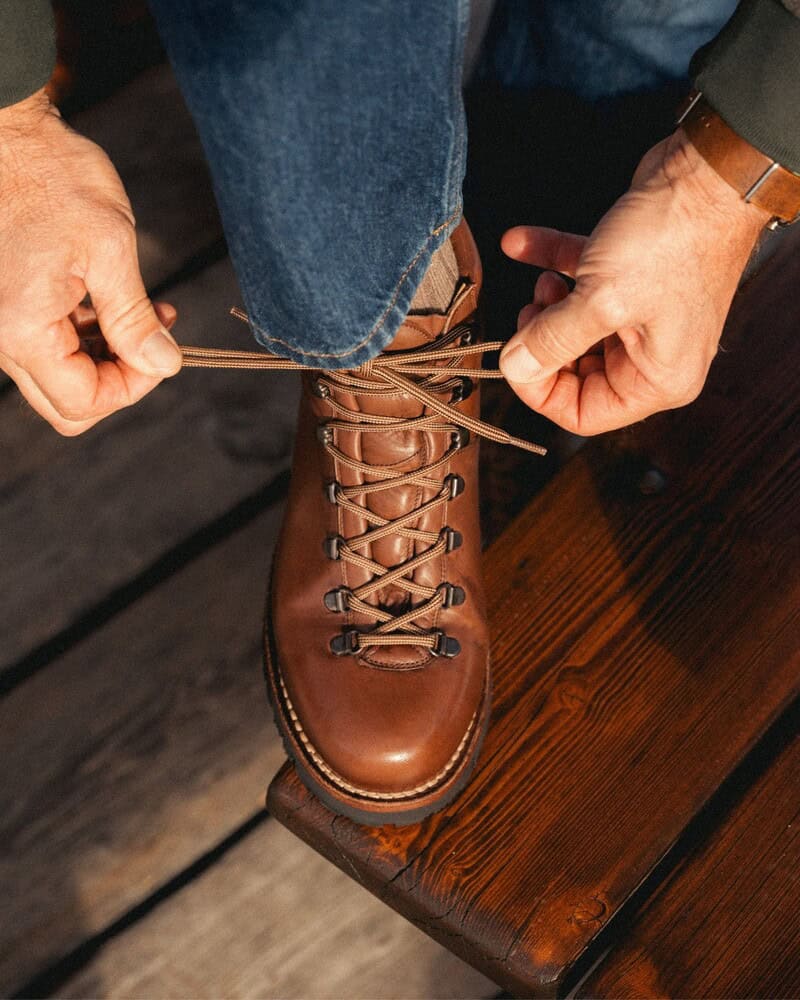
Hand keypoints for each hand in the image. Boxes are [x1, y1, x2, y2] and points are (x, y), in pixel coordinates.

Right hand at [0, 89, 181, 435]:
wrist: (9, 133)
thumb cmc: (54, 178)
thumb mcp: (110, 248)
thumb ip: (134, 319)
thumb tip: (164, 364)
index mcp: (22, 330)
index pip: (82, 403)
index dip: (132, 388)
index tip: (164, 353)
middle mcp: (3, 336)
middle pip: (68, 404)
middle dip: (121, 381)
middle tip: (156, 340)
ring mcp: (5, 324)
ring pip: (63, 378)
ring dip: (111, 358)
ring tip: (150, 314)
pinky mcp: (13, 307)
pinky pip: (55, 347)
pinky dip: (92, 338)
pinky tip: (119, 303)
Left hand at [499, 129, 769, 434]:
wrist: (708, 169)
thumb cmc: (673, 240)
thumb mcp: (601, 300)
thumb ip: (551, 339)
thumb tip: (512, 366)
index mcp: (657, 379)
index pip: (584, 413)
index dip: (541, 391)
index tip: (515, 359)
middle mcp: (652, 355)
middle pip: (575, 372)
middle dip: (542, 344)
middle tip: (529, 315)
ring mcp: (642, 316)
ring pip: (574, 328)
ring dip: (546, 305)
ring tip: (541, 282)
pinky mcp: (630, 278)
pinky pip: (580, 282)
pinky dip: (550, 263)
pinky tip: (519, 242)